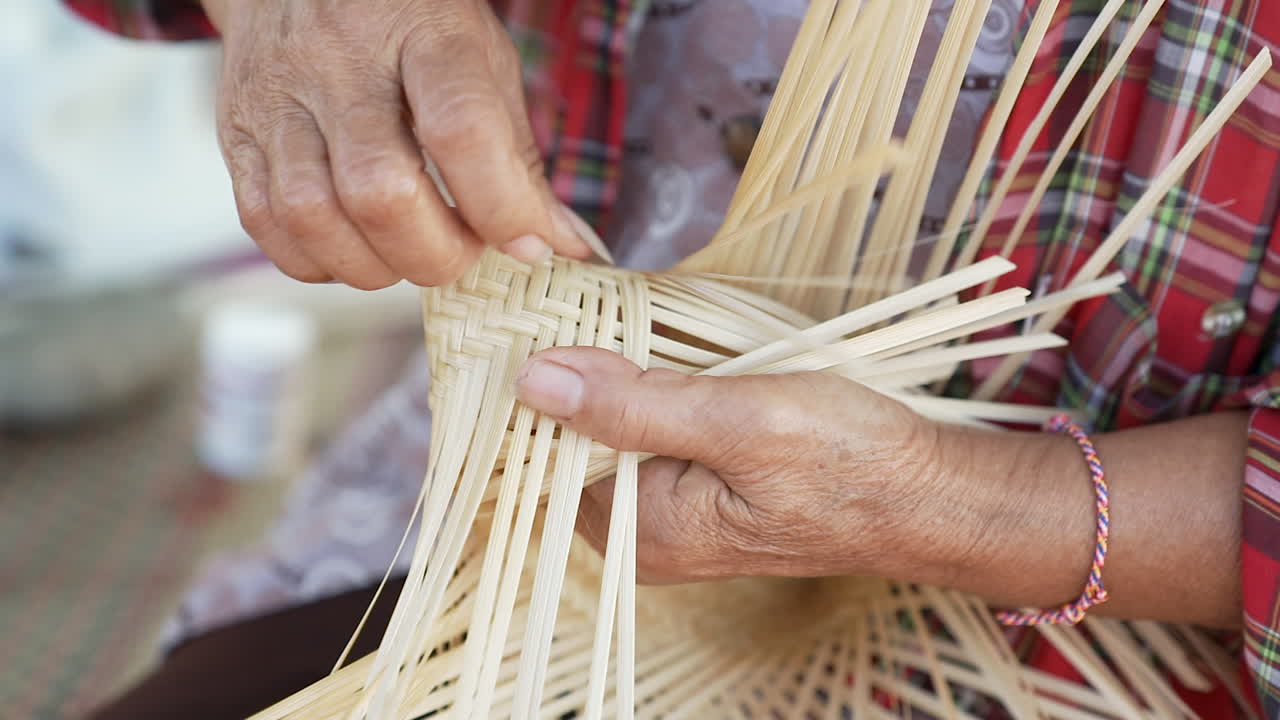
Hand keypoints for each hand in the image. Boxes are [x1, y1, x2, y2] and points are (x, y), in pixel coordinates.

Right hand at [201, 0, 592, 288]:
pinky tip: (356, 247)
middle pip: (381, 191)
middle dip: (436, 254)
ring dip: (375, 266)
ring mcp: (278, 100)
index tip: (528, 243)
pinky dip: (318, 261)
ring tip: (410, 252)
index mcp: (422, 33)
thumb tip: (559, 244)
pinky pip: (267, 225)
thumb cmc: (409, 25)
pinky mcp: (236, 133)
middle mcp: (340, 64)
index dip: (500, 207)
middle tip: (462, 252)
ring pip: (314, 217)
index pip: (460, 130)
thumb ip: (516, 155)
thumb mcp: (480, 61)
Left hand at [514, 348, 1249, 627]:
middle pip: (576, 440)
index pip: (545, 453)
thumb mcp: (739, 420)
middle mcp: (647, 533)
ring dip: (625, 368)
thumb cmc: (850, 461)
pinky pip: (655, 429)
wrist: (932, 492)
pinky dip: (658, 383)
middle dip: (586, 368)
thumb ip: (632, 404)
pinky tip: (676, 349)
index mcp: (641, 529)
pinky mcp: (704, 487)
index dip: (541, 383)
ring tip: (642, 319)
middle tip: (604, 304)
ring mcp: (675, 512)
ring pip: (616, 427)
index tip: (549, 318)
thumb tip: (535, 381)